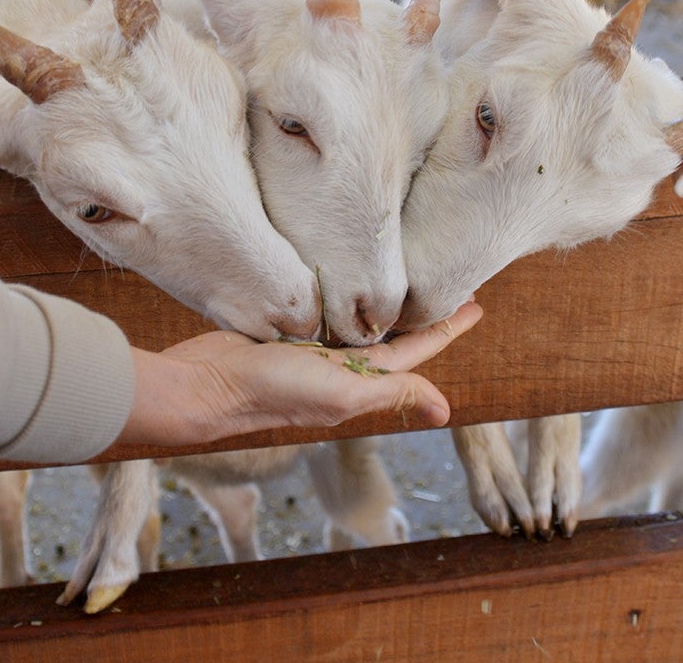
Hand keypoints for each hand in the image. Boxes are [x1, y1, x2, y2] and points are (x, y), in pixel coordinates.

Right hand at [118, 299, 481, 445]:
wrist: (206, 385)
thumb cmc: (274, 391)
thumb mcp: (342, 392)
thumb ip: (392, 392)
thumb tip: (447, 411)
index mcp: (359, 381)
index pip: (416, 352)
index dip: (446, 329)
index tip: (476, 304)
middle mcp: (339, 366)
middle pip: (392, 334)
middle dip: (420, 310)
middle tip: (447, 277)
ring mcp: (310, 349)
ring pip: (357, 320)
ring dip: (383, 301)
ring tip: (406, 271)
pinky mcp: (283, 329)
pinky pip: (323, 310)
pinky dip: (341, 295)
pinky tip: (346, 274)